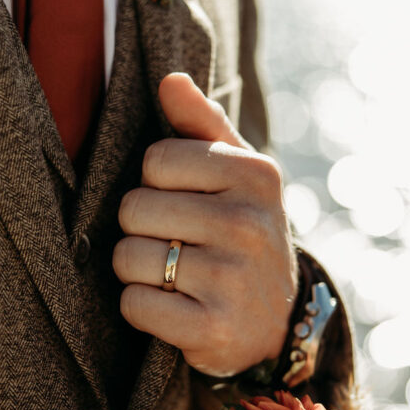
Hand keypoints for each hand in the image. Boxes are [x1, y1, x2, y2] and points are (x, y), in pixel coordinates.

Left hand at [113, 73, 297, 376]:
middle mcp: (249, 223)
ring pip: (127, 257)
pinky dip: (143, 309)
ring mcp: (232, 279)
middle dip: (142, 229)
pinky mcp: (212, 330)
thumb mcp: (238, 176)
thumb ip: (202, 125)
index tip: (186, 204)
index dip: (157, 185)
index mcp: (256, 175)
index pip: (155, 159)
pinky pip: (134, 305)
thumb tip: (169, 80)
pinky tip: (175, 308)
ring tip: (174, 276)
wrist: (282, 324)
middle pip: (133, 208)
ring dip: (138, 271)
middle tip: (176, 245)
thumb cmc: (244, 233)